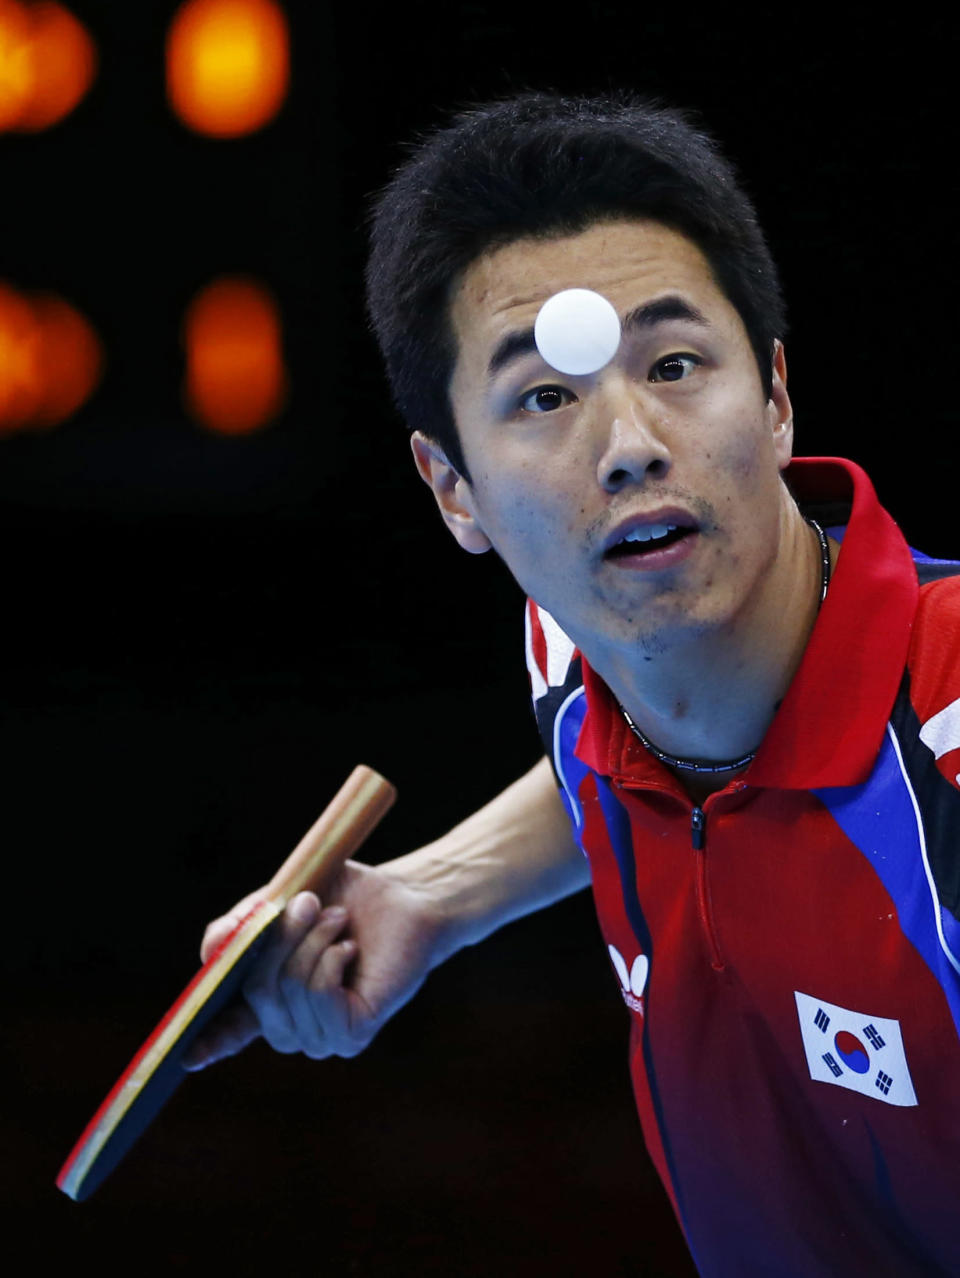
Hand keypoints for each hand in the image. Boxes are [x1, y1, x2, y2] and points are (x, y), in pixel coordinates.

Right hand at [182, 859, 443, 1068]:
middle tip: (309, 902)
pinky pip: (319, 996)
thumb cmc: (345, 896)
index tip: (182, 1055)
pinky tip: (350, 949)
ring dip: (312, 940)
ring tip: (338, 920)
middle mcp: (291, 1028)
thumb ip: (241, 926)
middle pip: (256, 991)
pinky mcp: (351, 1036)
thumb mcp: (280, 899)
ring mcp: (320, 1038)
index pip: (229, 1032)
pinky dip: (331, 959)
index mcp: (270, 1000)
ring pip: (288, 989)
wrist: (404, 899)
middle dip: (280, 938)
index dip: (206, 1041)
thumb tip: (211, 955)